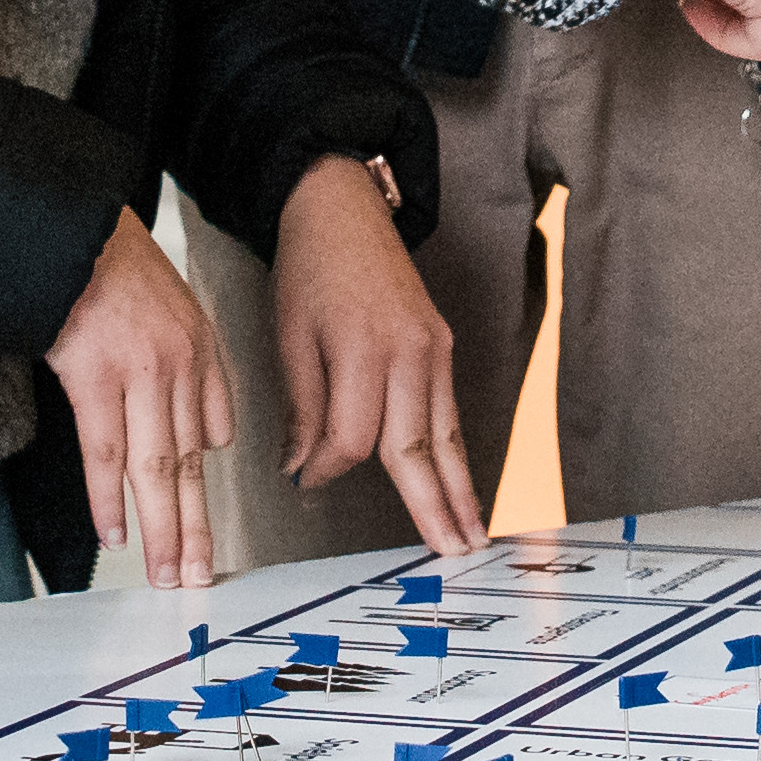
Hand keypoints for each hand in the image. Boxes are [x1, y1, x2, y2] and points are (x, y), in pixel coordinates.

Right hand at [44, 209, 230, 590]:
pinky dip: (109, 499)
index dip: (208, 487)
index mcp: (200, 350)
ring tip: (164, 573)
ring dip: (161, 530)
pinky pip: (105, 452)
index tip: (207, 530)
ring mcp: (140, 374)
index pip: (213, 434)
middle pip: (190, 465)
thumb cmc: (110, 263)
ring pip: (156, 469)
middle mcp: (179, 366)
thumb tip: (210, 439)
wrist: (72, 226)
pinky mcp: (94, 377)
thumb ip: (196, 371)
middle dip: (195, 530)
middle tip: (197, 577)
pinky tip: (115, 533)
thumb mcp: (175, 307)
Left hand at [266, 159, 480, 555]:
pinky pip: (449, 409)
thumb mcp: (290, 338)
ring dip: (460, 488)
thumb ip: (303, 409)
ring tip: (471, 533)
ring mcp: (433, 348)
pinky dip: (456, 451)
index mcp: (363, 348)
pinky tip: (464, 482)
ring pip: (445, 433)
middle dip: (432, 504)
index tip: (305, 479)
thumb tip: (302, 468)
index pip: (352, 438)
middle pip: (416, 446)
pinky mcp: (442, 345)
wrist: (341, 210)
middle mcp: (409, 351)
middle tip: (448, 550)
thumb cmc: (310, 269)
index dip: (326, 468)